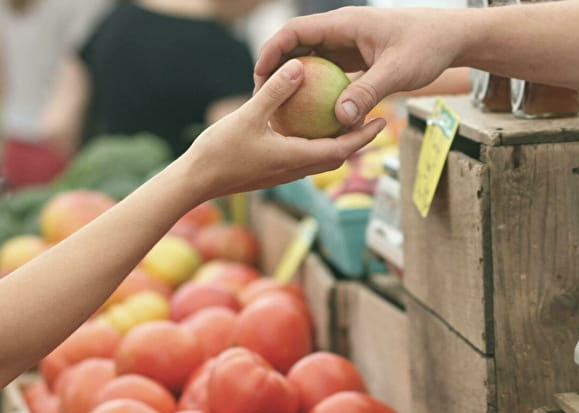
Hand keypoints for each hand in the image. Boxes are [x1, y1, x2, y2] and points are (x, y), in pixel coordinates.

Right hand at [183, 58, 386, 200]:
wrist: (195, 181)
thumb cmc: (219, 151)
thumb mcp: (248, 115)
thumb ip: (275, 91)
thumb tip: (299, 66)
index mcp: (296, 158)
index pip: (342, 149)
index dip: (364, 136)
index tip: (382, 121)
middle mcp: (295, 169)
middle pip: (337, 156)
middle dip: (358, 139)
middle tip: (373, 118)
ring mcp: (283, 173)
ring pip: (320, 158)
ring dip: (338, 142)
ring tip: (346, 120)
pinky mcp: (272, 171)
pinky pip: (303, 156)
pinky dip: (315, 143)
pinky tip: (308, 125)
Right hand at [253, 7, 461, 126]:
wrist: (451, 38)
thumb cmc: (427, 47)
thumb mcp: (397, 72)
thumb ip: (368, 93)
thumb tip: (340, 119)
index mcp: (344, 24)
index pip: (295, 32)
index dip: (272, 52)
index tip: (259, 77)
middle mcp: (342, 31)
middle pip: (298, 46)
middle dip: (277, 69)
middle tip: (263, 98)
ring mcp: (349, 44)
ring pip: (312, 60)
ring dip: (297, 81)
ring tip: (282, 109)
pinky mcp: (358, 57)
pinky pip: (330, 72)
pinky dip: (319, 89)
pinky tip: (313, 114)